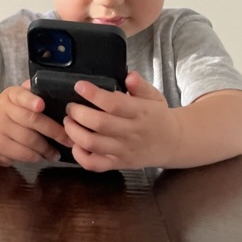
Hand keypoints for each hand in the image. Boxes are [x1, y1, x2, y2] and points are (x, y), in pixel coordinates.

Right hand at [0, 81, 69, 166]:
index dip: (31, 100)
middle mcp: (2, 109)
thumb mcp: (18, 100)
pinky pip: (22, 153)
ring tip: (56, 153)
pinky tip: (42, 157)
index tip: (41, 105)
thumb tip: (51, 86)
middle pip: (31, 120)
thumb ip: (33, 94)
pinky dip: (35, 156)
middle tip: (68, 140)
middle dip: (53, 131)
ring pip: (29, 139)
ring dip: (46, 148)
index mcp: (11, 95)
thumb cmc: (10, 114)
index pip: (20, 95)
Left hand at [62, 71, 179, 171]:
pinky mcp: (119, 164)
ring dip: (74, 132)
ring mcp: (124, 151)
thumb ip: (141, 86)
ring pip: (93, 144)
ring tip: (69, 121)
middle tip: (70, 106)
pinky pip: (95, 164)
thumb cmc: (157, 117)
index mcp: (140, 113)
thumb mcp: (154, 96)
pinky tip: (75, 144)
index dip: (93, 94)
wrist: (172, 143)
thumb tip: (130, 76)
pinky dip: (80, 156)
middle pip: (99, 124)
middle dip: (78, 113)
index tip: (79, 86)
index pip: (114, 104)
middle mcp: (131, 133)